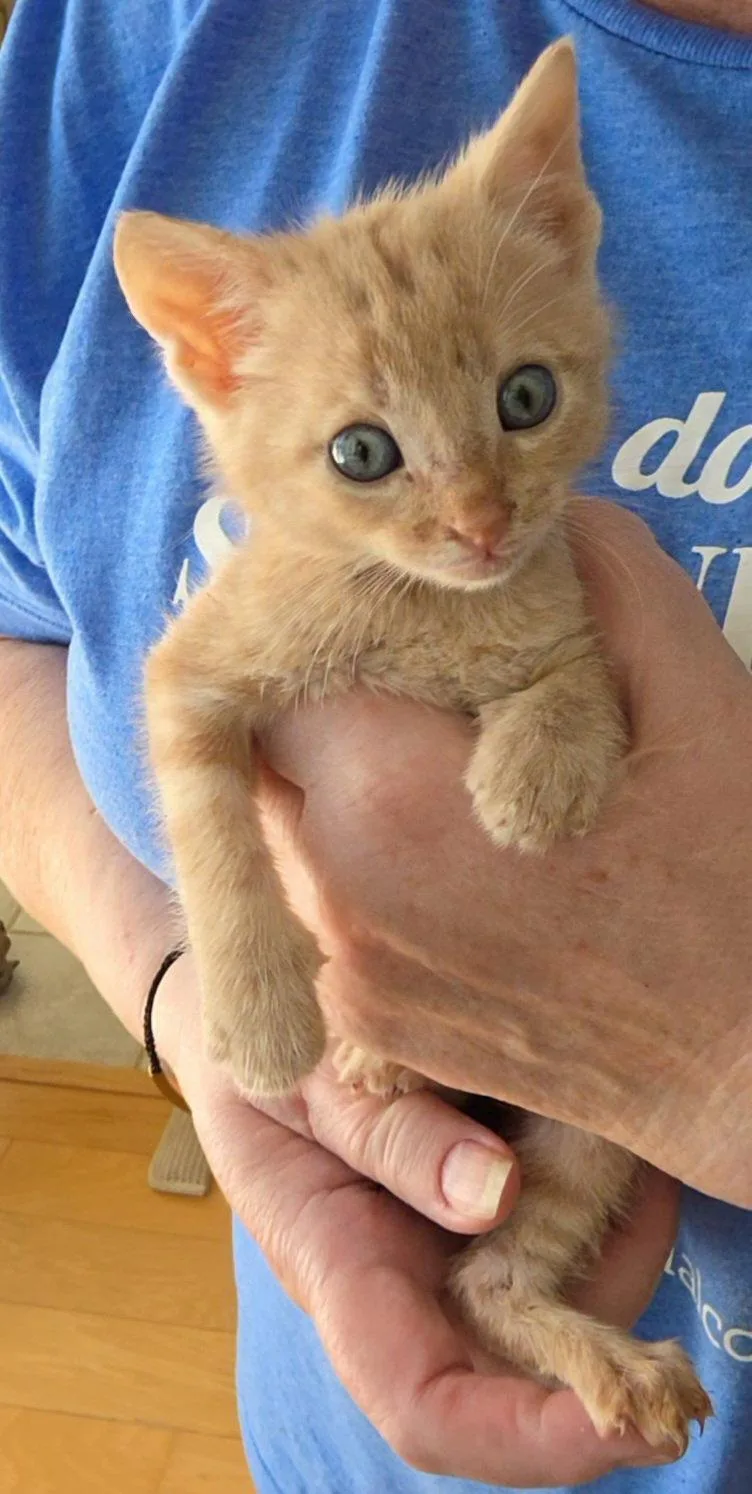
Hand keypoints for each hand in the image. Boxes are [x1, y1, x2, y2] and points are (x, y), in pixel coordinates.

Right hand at [155, 953, 680, 1485]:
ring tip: (630, 1150)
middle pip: (525, 1374)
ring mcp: (455, 1252)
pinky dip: (609, 1201)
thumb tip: (498, 1193)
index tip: (613, 1414)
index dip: (521, 1435)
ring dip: (618, 1247)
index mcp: (345, 1273)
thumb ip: (385, 1135)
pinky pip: (568, 1237)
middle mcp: (412, 1289)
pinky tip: (612, 1131)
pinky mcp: (490, 1209)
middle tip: (654, 1212)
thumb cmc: (257, 1059)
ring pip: (564, 1306)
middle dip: (612, 1344)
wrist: (253, 1025)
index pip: (427, 1403)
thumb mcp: (301, 1078)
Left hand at [260, 501, 751, 1206]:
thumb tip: (539, 515)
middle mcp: (338, 898)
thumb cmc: (732, 885)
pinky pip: (322, 911)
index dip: (355, 637)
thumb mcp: (694, 699)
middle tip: (441, 705)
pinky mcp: (368, 1028)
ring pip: (293, 832)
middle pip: (281, 754)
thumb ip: (603, 575)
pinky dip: (363, 872)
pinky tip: (460, 863)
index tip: (417, 637)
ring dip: (348, 792)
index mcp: (391, 799)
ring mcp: (346, 976)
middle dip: (346, 712)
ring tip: (456, 783)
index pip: (299, 671)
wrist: (747, 1065)